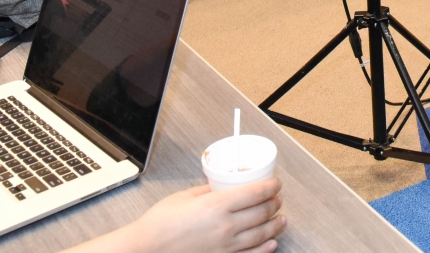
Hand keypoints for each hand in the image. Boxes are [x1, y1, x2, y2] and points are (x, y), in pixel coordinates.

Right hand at [127, 179, 284, 252]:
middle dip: (274, 203)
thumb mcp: (186, 196)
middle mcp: (225, 227)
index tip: (276, 183)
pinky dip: (264, 249)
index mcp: (217, 205)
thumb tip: (222, 186)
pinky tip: (271, 244)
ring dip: (275, 226)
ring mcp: (225, 246)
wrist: (148, 248)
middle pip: (261, 213)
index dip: (270, 187)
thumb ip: (208, 190)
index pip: (255, 193)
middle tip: (278, 198)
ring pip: (261, 235)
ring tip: (282, 220)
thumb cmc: (161, 223)